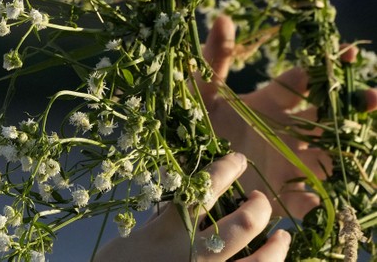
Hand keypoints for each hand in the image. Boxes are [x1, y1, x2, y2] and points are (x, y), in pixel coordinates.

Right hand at [96, 153, 289, 260]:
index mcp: (171, 232)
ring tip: (283, 236)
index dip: (226, 169)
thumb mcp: (130, 240)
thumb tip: (170, 203)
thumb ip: (155, 223)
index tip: (238, 160)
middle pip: (244, 223)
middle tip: (259, 199)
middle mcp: (197, 254)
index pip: (205, 190)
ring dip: (278, 246)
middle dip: (258, 206)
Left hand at [197, 16, 376, 217]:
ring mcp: (286, 164)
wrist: (180, 168)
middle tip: (374, 96)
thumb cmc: (191, 124)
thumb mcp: (200, 90)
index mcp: (269, 103)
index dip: (325, 66)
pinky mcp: (279, 196)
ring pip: (328, 157)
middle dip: (353, 106)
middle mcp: (286, 132)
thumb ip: (214, 58)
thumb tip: (223, 17)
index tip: (348, 51)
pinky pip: (308, 200)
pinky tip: (326, 195)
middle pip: (328, 118)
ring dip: (348, 152)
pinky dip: (319, 200)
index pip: (304, 81)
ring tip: (367, 140)